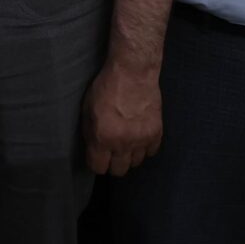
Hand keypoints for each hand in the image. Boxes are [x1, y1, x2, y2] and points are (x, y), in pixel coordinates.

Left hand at [82, 58, 163, 176]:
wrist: (133, 72)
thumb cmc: (106, 88)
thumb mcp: (88, 110)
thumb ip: (90, 134)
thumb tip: (94, 150)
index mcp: (103, 137)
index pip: (98, 168)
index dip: (96, 163)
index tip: (97, 156)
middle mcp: (123, 143)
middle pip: (119, 171)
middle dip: (113, 162)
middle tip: (111, 150)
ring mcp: (142, 139)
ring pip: (135, 163)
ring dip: (129, 155)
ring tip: (126, 140)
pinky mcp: (157, 133)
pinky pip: (151, 152)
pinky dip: (145, 147)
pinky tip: (139, 135)